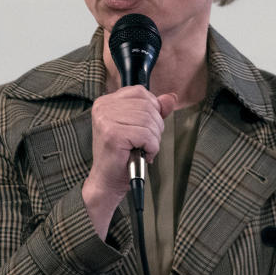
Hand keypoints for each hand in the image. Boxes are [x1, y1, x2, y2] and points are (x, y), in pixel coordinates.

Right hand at [82, 86, 175, 237]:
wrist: (107, 181)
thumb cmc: (121, 157)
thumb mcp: (140, 127)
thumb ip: (154, 111)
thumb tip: (171, 98)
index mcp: (106, 102)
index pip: (140, 92)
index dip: (152, 109)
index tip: (147, 126)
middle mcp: (103, 108)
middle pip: (148, 106)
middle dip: (155, 127)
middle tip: (146, 143)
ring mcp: (107, 120)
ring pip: (149, 121)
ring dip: (153, 139)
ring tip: (142, 149)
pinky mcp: (113, 135)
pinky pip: (146, 135)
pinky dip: (151, 148)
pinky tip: (142, 154)